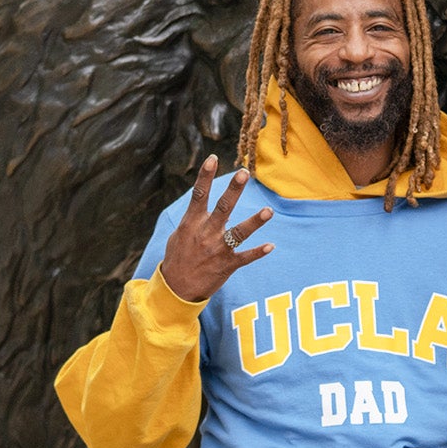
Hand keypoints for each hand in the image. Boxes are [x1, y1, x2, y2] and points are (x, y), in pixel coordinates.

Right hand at [159, 155, 274, 302]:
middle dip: (233, 190)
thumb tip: (209, 205)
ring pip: (238, 233)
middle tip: (244, 173)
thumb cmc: (178, 257)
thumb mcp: (180, 235)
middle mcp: (206, 234)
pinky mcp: (227, 265)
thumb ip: (195, 218)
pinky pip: (245, 257)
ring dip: (254, 222)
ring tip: (269, 211)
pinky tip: (270, 246)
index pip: (199, 195)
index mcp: (192, 224)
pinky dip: (258, 252)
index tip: (213, 158)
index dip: (205, 176)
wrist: (176, 289)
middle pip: (222, 208)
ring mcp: (217, 250)